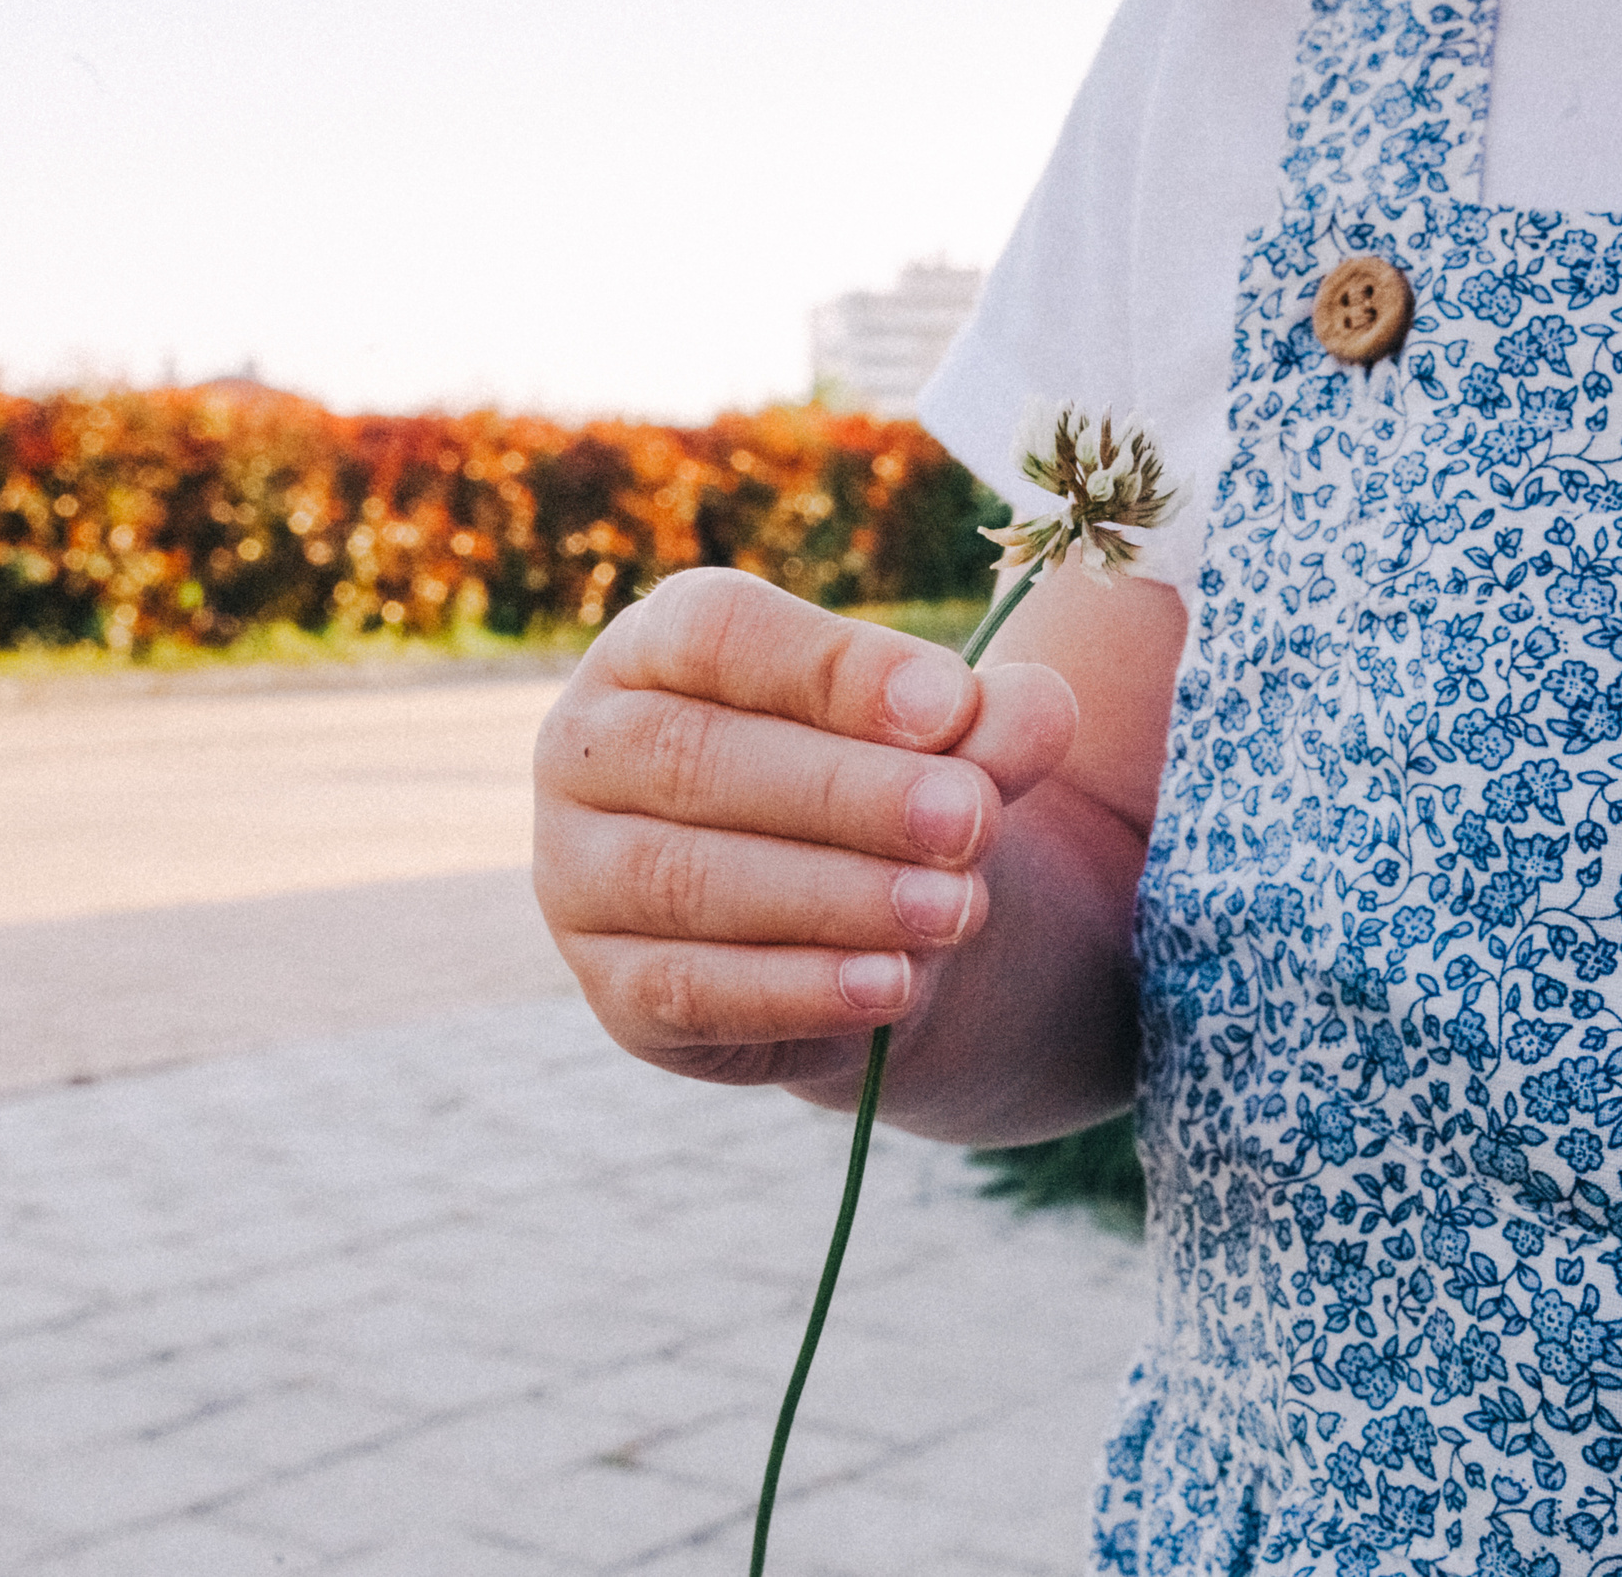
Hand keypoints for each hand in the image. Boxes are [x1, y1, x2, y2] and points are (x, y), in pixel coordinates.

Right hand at [533, 568, 1075, 1092]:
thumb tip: (1041, 707)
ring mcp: (580, 876)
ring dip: (836, 896)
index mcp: (653, 649)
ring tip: (956, 908)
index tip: (950, 706)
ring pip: (690, 881)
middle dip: (848, 792)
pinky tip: (892, 984)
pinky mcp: (613, 990)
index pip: (715, 630)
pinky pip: (690, 990)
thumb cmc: (882, 794)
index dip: (831, 666)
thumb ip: (989, 720)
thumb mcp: (943, 744)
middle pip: (696, 758)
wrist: (854, 931)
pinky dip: (798, 989)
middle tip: (972, 819)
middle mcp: (589, 753)